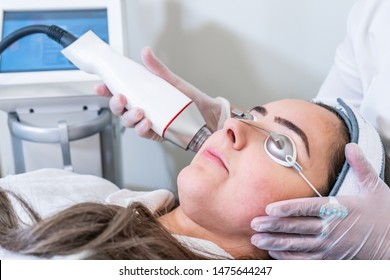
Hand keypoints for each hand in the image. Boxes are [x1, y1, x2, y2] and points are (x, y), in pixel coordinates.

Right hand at [96, 47, 229, 139]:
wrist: (208, 114)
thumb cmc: (189, 99)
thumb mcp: (172, 81)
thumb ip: (158, 69)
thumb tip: (145, 51)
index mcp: (143, 95)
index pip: (120, 92)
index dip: (107, 90)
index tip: (101, 86)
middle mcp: (143, 108)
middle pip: (121, 110)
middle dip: (116, 105)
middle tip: (120, 98)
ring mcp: (149, 122)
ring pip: (130, 122)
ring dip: (130, 118)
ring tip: (139, 111)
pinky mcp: (158, 133)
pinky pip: (145, 133)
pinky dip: (143, 129)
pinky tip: (147, 123)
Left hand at [250, 143, 389, 258]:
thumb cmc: (383, 215)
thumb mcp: (375, 187)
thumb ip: (360, 166)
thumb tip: (351, 145)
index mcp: (338, 209)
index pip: (307, 208)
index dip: (287, 208)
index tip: (269, 208)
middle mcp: (331, 228)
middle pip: (297, 227)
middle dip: (273, 226)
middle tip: (254, 223)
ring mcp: (330, 246)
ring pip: (297, 245)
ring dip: (275, 242)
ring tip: (257, 240)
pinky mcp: (330, 259)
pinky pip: (305, 260)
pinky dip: (288, 256)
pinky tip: (274, 252)